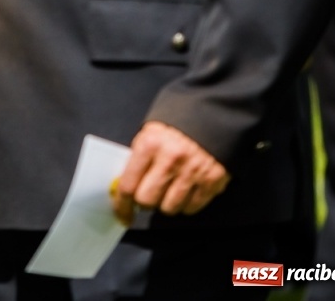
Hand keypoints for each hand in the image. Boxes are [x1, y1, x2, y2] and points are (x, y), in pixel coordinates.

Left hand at [111, 120, 229, 225]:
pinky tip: (186, 191)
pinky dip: (186, 205)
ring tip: (170, 190)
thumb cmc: (173, 130)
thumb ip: (136, 162)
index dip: (122, 205)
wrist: (211, 119)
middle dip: (145, 202)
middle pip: (147, 201)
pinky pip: (191, 208)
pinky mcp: (212, 181)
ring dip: (166, 204)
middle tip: (149, 195)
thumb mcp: (148, 136)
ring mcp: (192, 172)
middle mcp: (170, 160)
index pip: (128, 185)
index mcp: (149, 145)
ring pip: (170, 208)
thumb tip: (124, 190)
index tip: (123, 214)